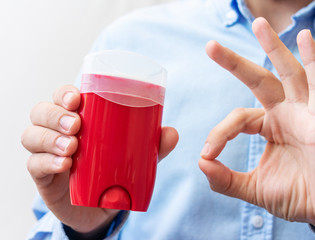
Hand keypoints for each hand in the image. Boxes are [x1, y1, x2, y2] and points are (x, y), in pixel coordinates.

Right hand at [21, 85, 177, 235]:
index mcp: (78, 119)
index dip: (65, 93)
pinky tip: (65, 165)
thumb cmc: (113, 171)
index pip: (63, 97)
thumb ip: (152, 146)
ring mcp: (47, 153)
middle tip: (77, 126)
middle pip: (42, 112)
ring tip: (71, 147)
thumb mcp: (134, 156)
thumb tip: (171, 133)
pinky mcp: (42, 176)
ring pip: (32, 135)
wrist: (100, 206)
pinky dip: (46, 162)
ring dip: (50, 138)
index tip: (78, 99)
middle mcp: (57, 131)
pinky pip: (33, 164)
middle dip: (56, 115)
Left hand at [199, 18, 314, 238]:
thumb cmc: (296, 196)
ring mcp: (305, 114)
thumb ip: (225, 179)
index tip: (208, 154)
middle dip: (234, 62)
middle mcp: (285, 115)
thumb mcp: (252, 189)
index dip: (219, 133)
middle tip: (210, 45)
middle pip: (258, 80)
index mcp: (268, 127)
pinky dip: (314, 62)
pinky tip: (305, 39)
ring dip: (274, 47)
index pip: (237, 118)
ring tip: (259, 23)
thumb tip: (200, 164)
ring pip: (288, 73)